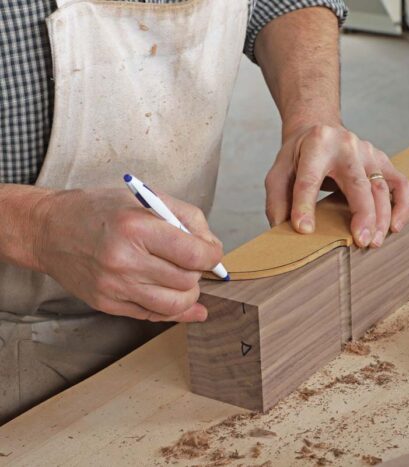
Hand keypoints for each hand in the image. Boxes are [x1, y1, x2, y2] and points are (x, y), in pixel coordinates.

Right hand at [34, 189, 223, 321]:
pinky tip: (179, 301)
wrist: (49, 229)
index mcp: (137, 228)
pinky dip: (171, 309)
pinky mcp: (107, 304)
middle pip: (187, 281)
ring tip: (181, 278)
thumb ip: (188, 219)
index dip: (212, 256)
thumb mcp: (147, 199)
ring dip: (188, 293)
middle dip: (198, 272)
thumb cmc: (100, 210)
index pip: (194, 254)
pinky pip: (153, 315)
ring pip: (175, 304)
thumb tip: (213, 251)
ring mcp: (114, 286)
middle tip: (190, 262)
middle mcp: (124, 260)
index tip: (210, 252)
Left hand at [264, 124, 408, 247]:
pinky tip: (395, 226)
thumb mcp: (279, 172)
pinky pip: (400, 183)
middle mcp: (346, 146)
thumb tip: (284, 232)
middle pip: (357, 183)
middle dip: (362, 214)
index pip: (309, 179)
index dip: (305, 206)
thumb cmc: (299, 155)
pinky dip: (402, 206)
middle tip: (360, 242)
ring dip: (382, 217)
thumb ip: (277, 200)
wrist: (319, 128)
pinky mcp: (382, 161)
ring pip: (381, 187)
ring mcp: (368, 153)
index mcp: (316, 145)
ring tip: (374, 242)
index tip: (304, 230)